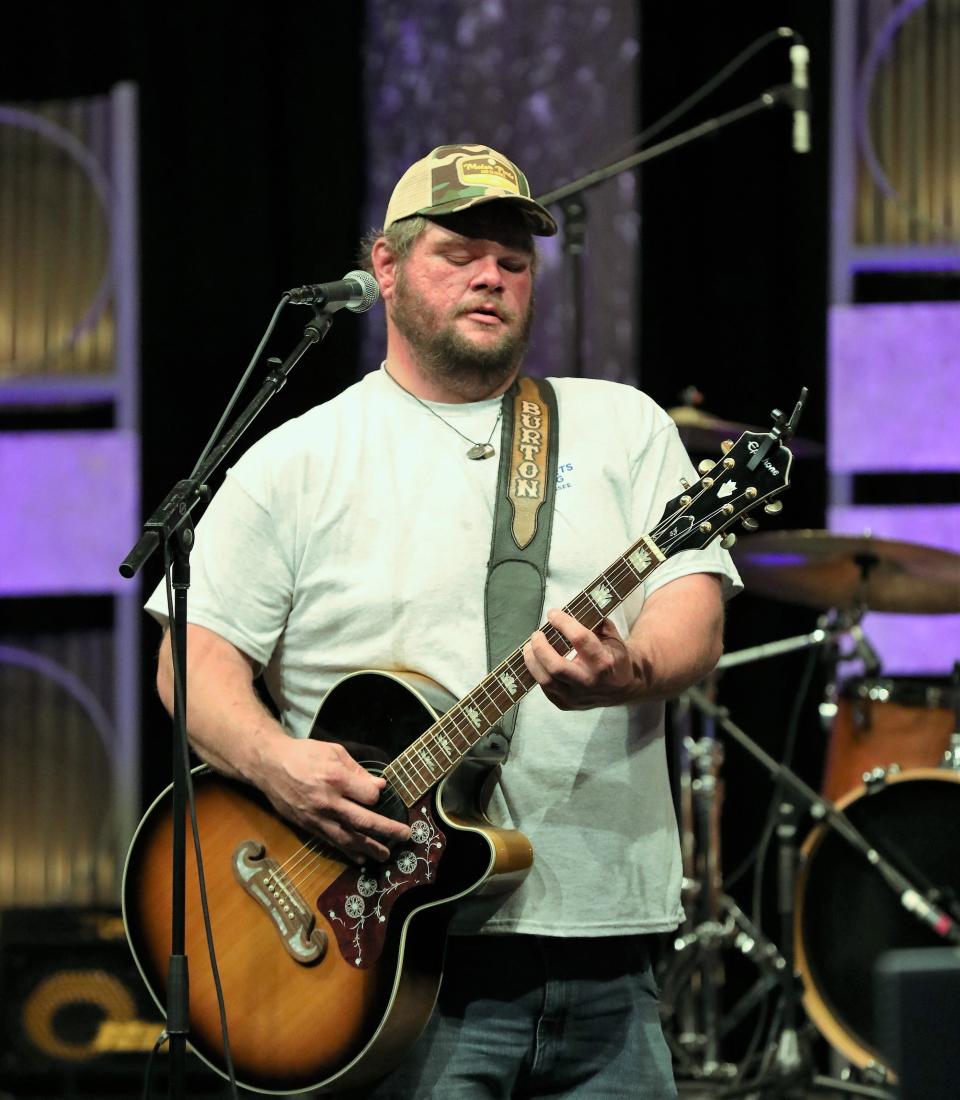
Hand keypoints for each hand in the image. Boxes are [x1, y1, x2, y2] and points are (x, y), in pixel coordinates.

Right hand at [258, 737, 410, 863]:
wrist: (269, 765)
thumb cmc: (303, 754)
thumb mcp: (333, 752)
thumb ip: (357, 770)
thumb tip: (379, 787)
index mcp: (336, 778)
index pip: (369, 796)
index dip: (377, 794)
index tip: (378, 792)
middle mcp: (328, 802)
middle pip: (364, 821)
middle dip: (387, 830)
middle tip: (405, 836)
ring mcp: (317, 817)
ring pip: (348, 838)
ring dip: (370, 848)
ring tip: (385, 855)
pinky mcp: (308, 826)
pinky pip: (331, 842)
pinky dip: (347, 851)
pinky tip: (360, 858)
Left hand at [523, 608, 640, 710]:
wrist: (624, 688)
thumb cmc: (614, 656)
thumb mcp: (612, 636)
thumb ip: (594, 622)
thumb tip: (570, 608)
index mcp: (604, 662)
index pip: (579, 639)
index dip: (563, 623)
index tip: (552, 613)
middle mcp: (590, 682)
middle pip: (556, 666)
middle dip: (540, 647)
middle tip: (536, 634)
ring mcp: (577, 697)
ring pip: (546, 680)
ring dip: (532, 660)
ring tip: (529, 647)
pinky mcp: (566, 705)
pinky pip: (545, 689)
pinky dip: (537, 672)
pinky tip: (537, 661)